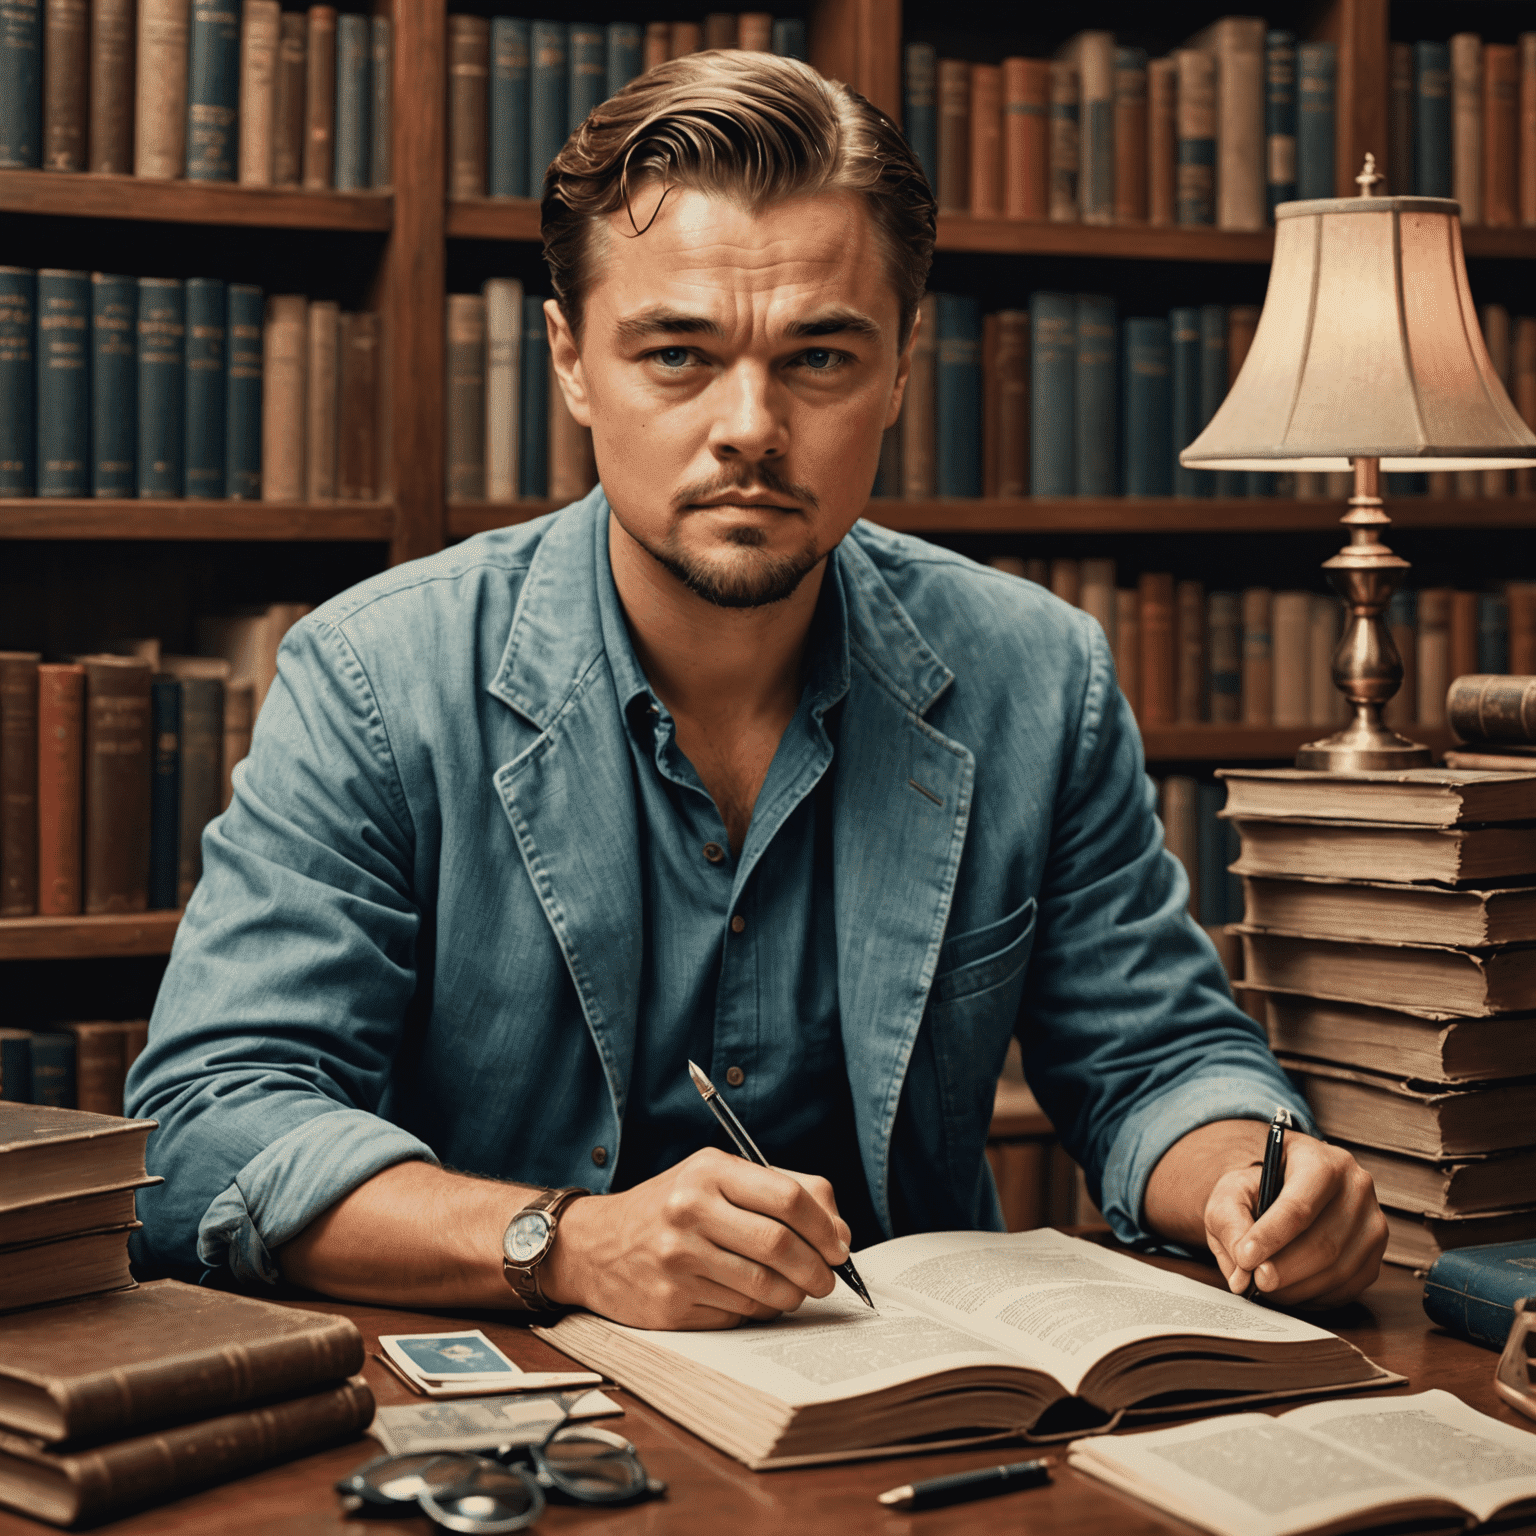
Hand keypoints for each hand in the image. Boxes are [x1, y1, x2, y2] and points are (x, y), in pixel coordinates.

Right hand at [540, 1147, 851, 1329]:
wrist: (594, 1245)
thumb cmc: (671, 1207)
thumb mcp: (715, 1177)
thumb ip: (779, 1191)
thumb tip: (838, 1232)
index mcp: (709, 1171)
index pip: (788, 1197)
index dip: (825, 1226)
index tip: (839, 1246)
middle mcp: (690, 1211)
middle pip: (781, 1246)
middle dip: (817, 1270)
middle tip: (827, 1279)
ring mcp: (678, 1260)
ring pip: (764, 1289)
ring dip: (792, 1296)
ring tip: (795, 1291)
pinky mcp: (671, 1303)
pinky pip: (738, 1315)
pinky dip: (758, 1311)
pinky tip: (753, 1299)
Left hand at [1145, 1120, 1386, 1307]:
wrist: (1286, 1190)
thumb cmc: (1259, 1188)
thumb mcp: (1232, 1191)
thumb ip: (1230, 1223)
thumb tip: (1242, 1270)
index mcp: (1321, 1161)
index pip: (1300, 1206)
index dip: (1272, 1236)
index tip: (1245, 1258)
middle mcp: (1356, 1188)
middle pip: (1324, 1242)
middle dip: (1284, 1268)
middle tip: (1254, 1280)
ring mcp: (1373, 1223)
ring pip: (1339, 1269)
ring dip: (1298, 1287)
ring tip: (1266, 1287)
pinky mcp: (1376, 1256)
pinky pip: (1349, 1287)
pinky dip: (1315, 1296)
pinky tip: (1289, 1291)